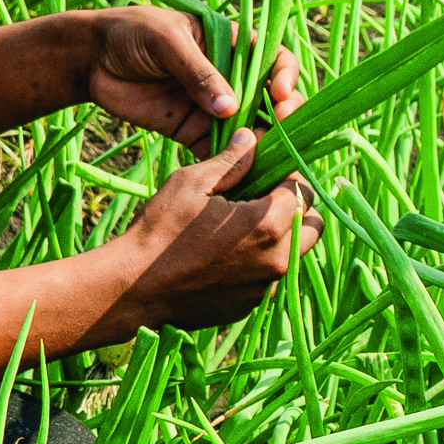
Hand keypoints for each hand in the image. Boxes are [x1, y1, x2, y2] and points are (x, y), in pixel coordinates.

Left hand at [77, 6, 303, 149]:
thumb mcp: (167, 43)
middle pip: (271, 99)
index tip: (280, 95)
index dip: (285, 76)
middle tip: (282, 129)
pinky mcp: (193, 132)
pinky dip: (231, 165)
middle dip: (283, 116)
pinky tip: (240, 175)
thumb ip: (198, 73)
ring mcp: (213, 108)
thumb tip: (231, 109)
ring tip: (267, 160)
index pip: (274, 59)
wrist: (92, 60)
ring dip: (262, 144)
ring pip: (250, 129)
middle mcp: (230, 78)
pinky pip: (219, 151)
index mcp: (232, 45)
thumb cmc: (132, 35)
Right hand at [97, 129, 322, 335]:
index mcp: (266, 225)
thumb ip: (231, 161)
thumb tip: (254, 137)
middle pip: (311, 226)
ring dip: (281, 236)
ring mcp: (264, 288)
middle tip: (263, 197)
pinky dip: (259, 263)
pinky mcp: (249, 306)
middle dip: (296, 208)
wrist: (132, 290)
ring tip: (243, 225)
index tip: (269, 171)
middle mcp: (275, 260)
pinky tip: (227, 254)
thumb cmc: (159, 231)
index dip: (289, 176)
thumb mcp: (191, 183)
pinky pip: (269, 278)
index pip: (304, 191)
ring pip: (293, 253)